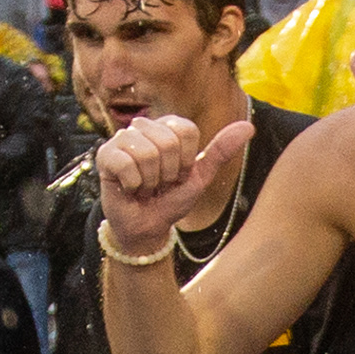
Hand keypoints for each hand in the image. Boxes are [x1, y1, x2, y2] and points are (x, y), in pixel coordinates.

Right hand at [93, 106, 253, 253]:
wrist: (148, 226)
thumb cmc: (172, 199)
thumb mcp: (200, 177)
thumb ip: (221, 151)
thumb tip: (249, 127)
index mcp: (167, 127)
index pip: (186, 130)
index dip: (187, 160)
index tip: (179, 174)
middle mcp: (143, 127)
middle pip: (168, 142)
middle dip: (169, 172)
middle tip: (160, 183)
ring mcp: (121, 139)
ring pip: (147, 153)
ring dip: (151, 180)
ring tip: (146, 186)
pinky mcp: (104, 155)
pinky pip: (126, 164)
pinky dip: (134, 184)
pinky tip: (130, 188)